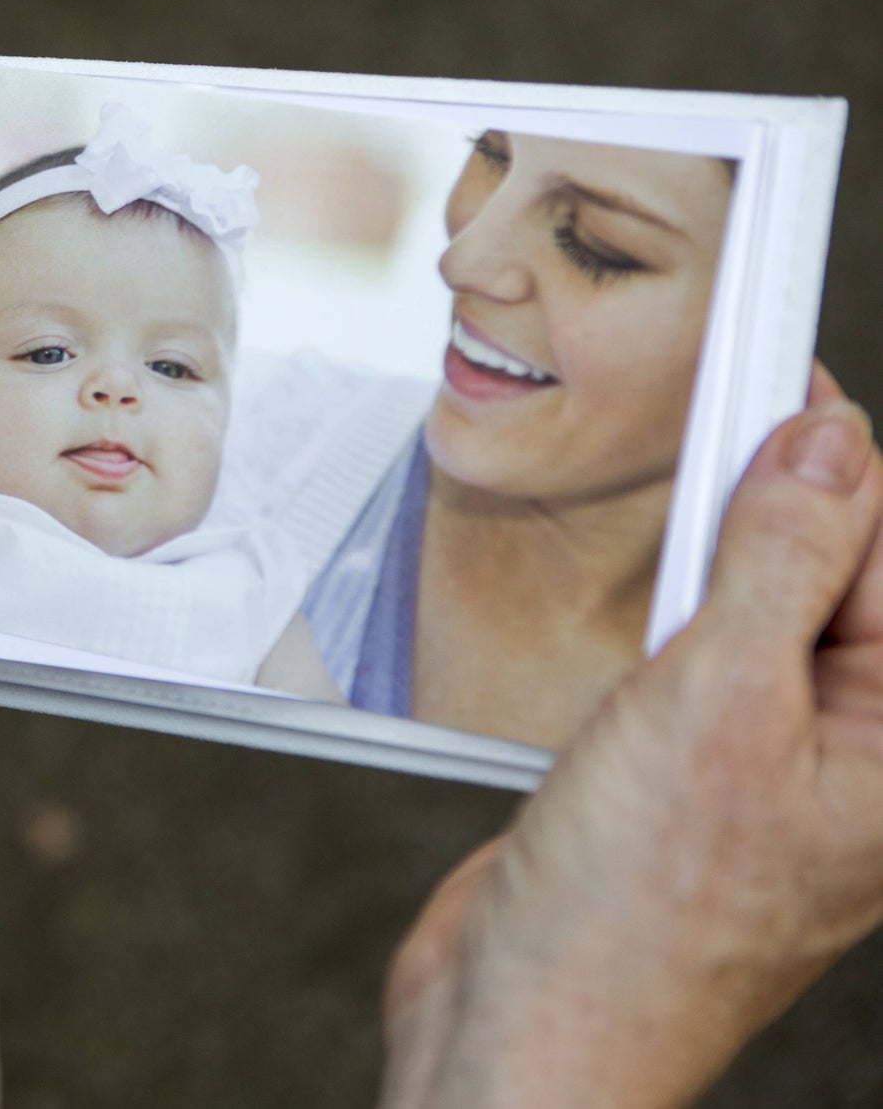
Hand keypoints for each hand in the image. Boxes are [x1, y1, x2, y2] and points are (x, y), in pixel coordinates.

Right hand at [381, 375, 882, 1108]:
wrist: (526, 1014)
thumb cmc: (634, 910)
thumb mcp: (718, 701)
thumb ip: (778, 562)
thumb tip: (822, 450)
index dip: (836, 452)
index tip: (780, 364)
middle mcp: (851, 747)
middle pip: (834, 569)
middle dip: (775, 489)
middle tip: (712, 407)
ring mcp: (772, 756)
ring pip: (763, 603)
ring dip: (719, 544)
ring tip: (677, 499)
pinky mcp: (697, 763)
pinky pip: (708, 650)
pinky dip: (678, 601)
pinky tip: (647, 582)